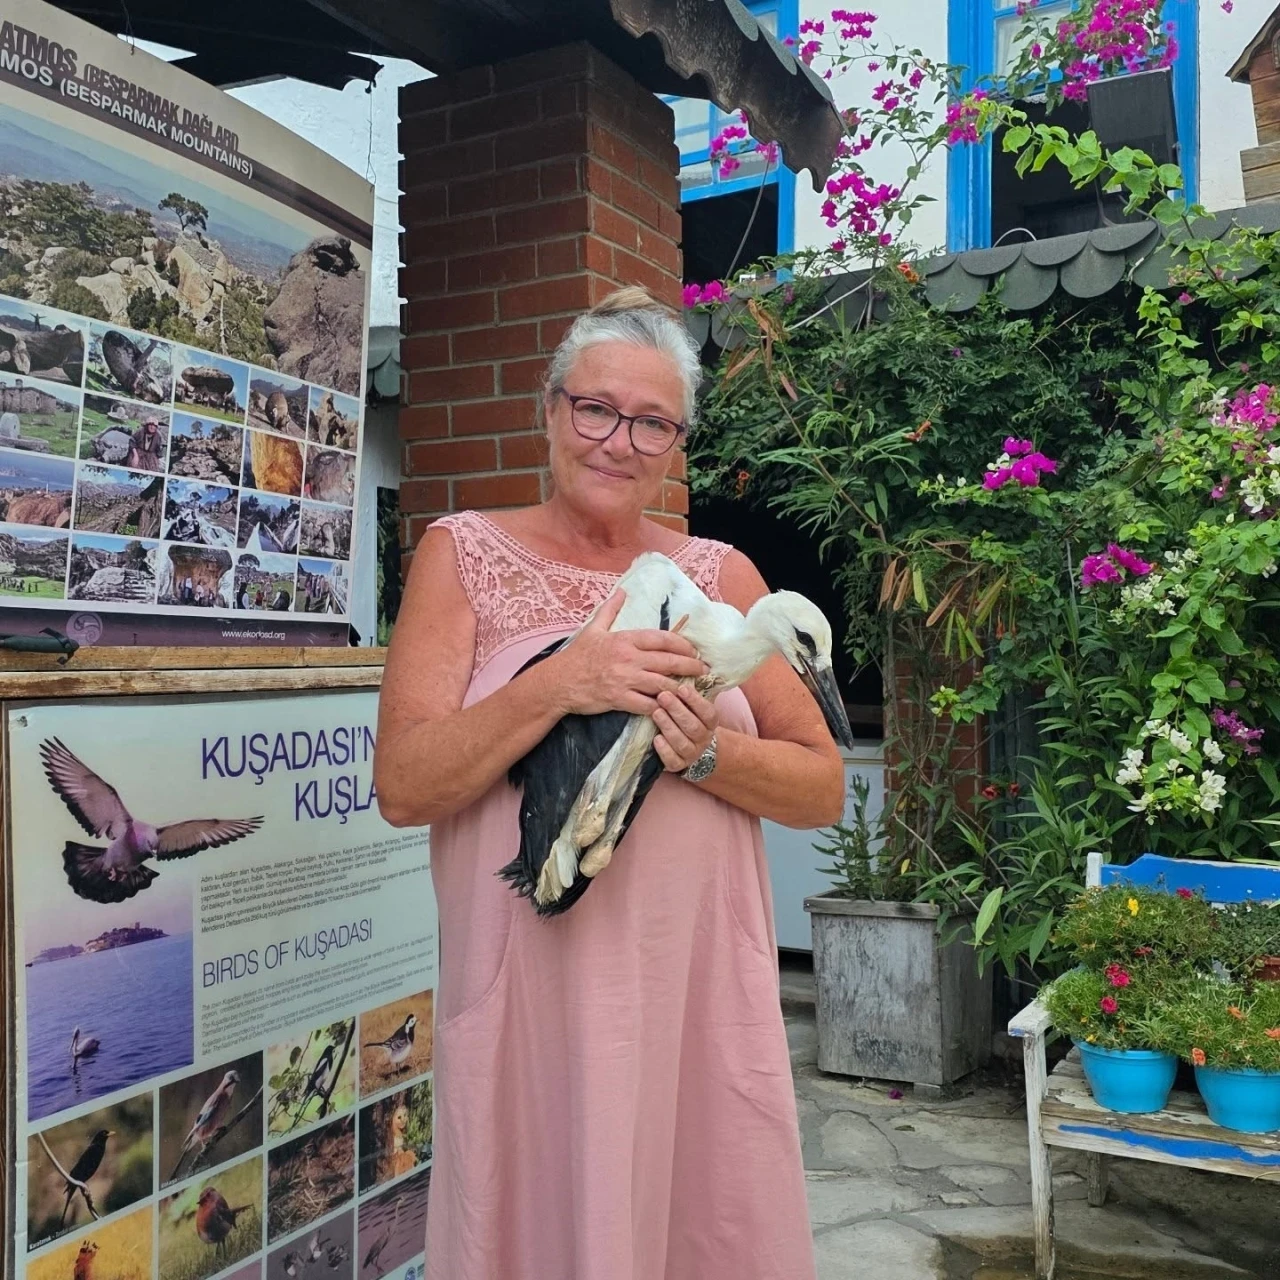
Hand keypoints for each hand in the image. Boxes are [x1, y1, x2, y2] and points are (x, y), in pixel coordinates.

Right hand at [547, 590, 707, 717]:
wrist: (558, 682)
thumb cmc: (577, 656)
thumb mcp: (593, 628)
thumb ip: (611, 610)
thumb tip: (622, 591)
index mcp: (625, 639)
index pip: (663, 638)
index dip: (683, 644)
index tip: (694, 650)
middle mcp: (628, 658)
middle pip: (669, 661)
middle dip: (691, 666)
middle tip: (704, 670)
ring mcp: (625, 680)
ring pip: (663, 684)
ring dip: (680, 687)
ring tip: (692, 689)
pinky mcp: (619, 699)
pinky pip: (647, 705)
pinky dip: (661, 707)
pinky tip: (671, 707)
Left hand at [653, 684, 718, 773]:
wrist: (692, 747)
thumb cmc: (689, 717)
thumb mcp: (694, 705)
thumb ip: (692, 692)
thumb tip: (690, 665)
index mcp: (711, 723)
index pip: (708, 712)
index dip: (696, 701)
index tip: (682, 688)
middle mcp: (704, 739)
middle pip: (693, 727)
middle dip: (677, 711)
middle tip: (663, 696)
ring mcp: (692, 754)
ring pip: (683, 743)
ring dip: (669, 727)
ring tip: (656, 713)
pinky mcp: (677, 765)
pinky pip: (672, 761)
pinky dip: (664, 750)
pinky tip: (656, 738)